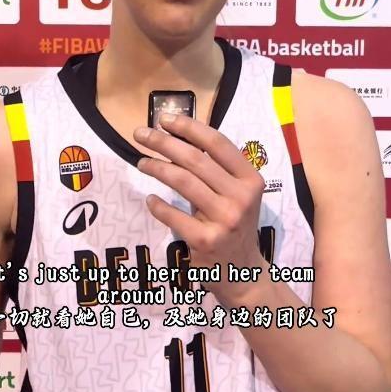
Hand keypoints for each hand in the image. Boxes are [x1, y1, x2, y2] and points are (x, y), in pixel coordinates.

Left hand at [133, 112, 266, 304]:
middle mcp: (241, 197)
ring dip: (156, 167)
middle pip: (194, 159)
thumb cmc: (233, 222)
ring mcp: (225, 220)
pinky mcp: (206, 241)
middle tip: (140, 134)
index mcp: (250, 178)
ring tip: (142, 162)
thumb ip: (213, 168)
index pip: (217, 143)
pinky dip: (158, 206)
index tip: (164, 119)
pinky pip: (174, 216)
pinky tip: (150, 200)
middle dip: (163, 142)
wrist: (243, 272)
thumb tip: (175, 135)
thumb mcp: (234, 193)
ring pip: (183, 182)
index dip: (189, 127)